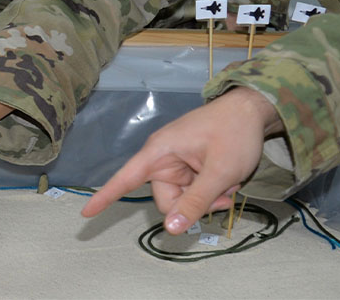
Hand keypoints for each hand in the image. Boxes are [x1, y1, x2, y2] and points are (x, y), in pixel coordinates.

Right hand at [82, 88, 280, 232]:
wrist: (254, 109)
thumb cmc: (234, 132)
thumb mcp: (220, 171)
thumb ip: (195, 201)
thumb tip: (170, 229)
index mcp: (161, 150)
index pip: (127, 177)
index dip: (107, 195)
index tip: (85, 212)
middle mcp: (164, 156)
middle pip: (167, 200)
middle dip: (195, 203)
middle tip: (224, 194)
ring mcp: (179, 161)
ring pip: (184, 198)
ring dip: (208, 197)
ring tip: (230, 181)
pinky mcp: (191, 164)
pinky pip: (194, 189)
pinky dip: (212, 188)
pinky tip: (230, 178)